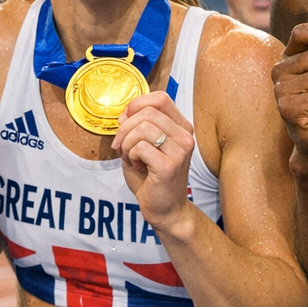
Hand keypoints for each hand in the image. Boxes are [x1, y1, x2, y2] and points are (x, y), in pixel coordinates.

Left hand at [112, 92, 196, 230]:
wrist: (164, 208)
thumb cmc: (152, 177)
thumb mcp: (142, 145)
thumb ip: (135, 125)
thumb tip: (124, 113)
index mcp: (181, 127)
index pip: (160, 98)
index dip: (137, 104)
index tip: (125, 120)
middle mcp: (185, 136)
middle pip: (148, 112)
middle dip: (125, 128)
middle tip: (122, 146)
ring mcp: (180, 150)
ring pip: (143, 128)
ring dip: (127, 143)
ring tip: (132, 158)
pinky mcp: (169, 165)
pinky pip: (140, 147)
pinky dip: (131, 156)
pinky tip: (139, 167)